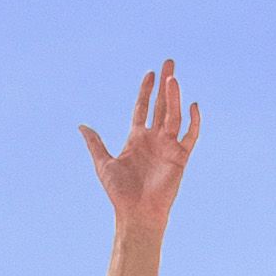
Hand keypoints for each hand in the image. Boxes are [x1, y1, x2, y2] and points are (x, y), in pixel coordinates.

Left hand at [80, 60, 200, 233]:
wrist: (136, 213)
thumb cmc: (120, 193)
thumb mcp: (103, 164)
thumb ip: (95, 143)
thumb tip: (81, 126)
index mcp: (137, 138)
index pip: (143, 108)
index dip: (145, 90)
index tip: (150, 73)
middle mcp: (154, 139)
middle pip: (161, 105)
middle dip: (165, 84)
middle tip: (169, 62)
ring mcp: (168, 146)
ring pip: (173, 115)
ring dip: (173, 96)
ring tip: (172, 78)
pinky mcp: (180, 157)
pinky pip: (190, 135)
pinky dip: (194, 121)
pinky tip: (193, 105)